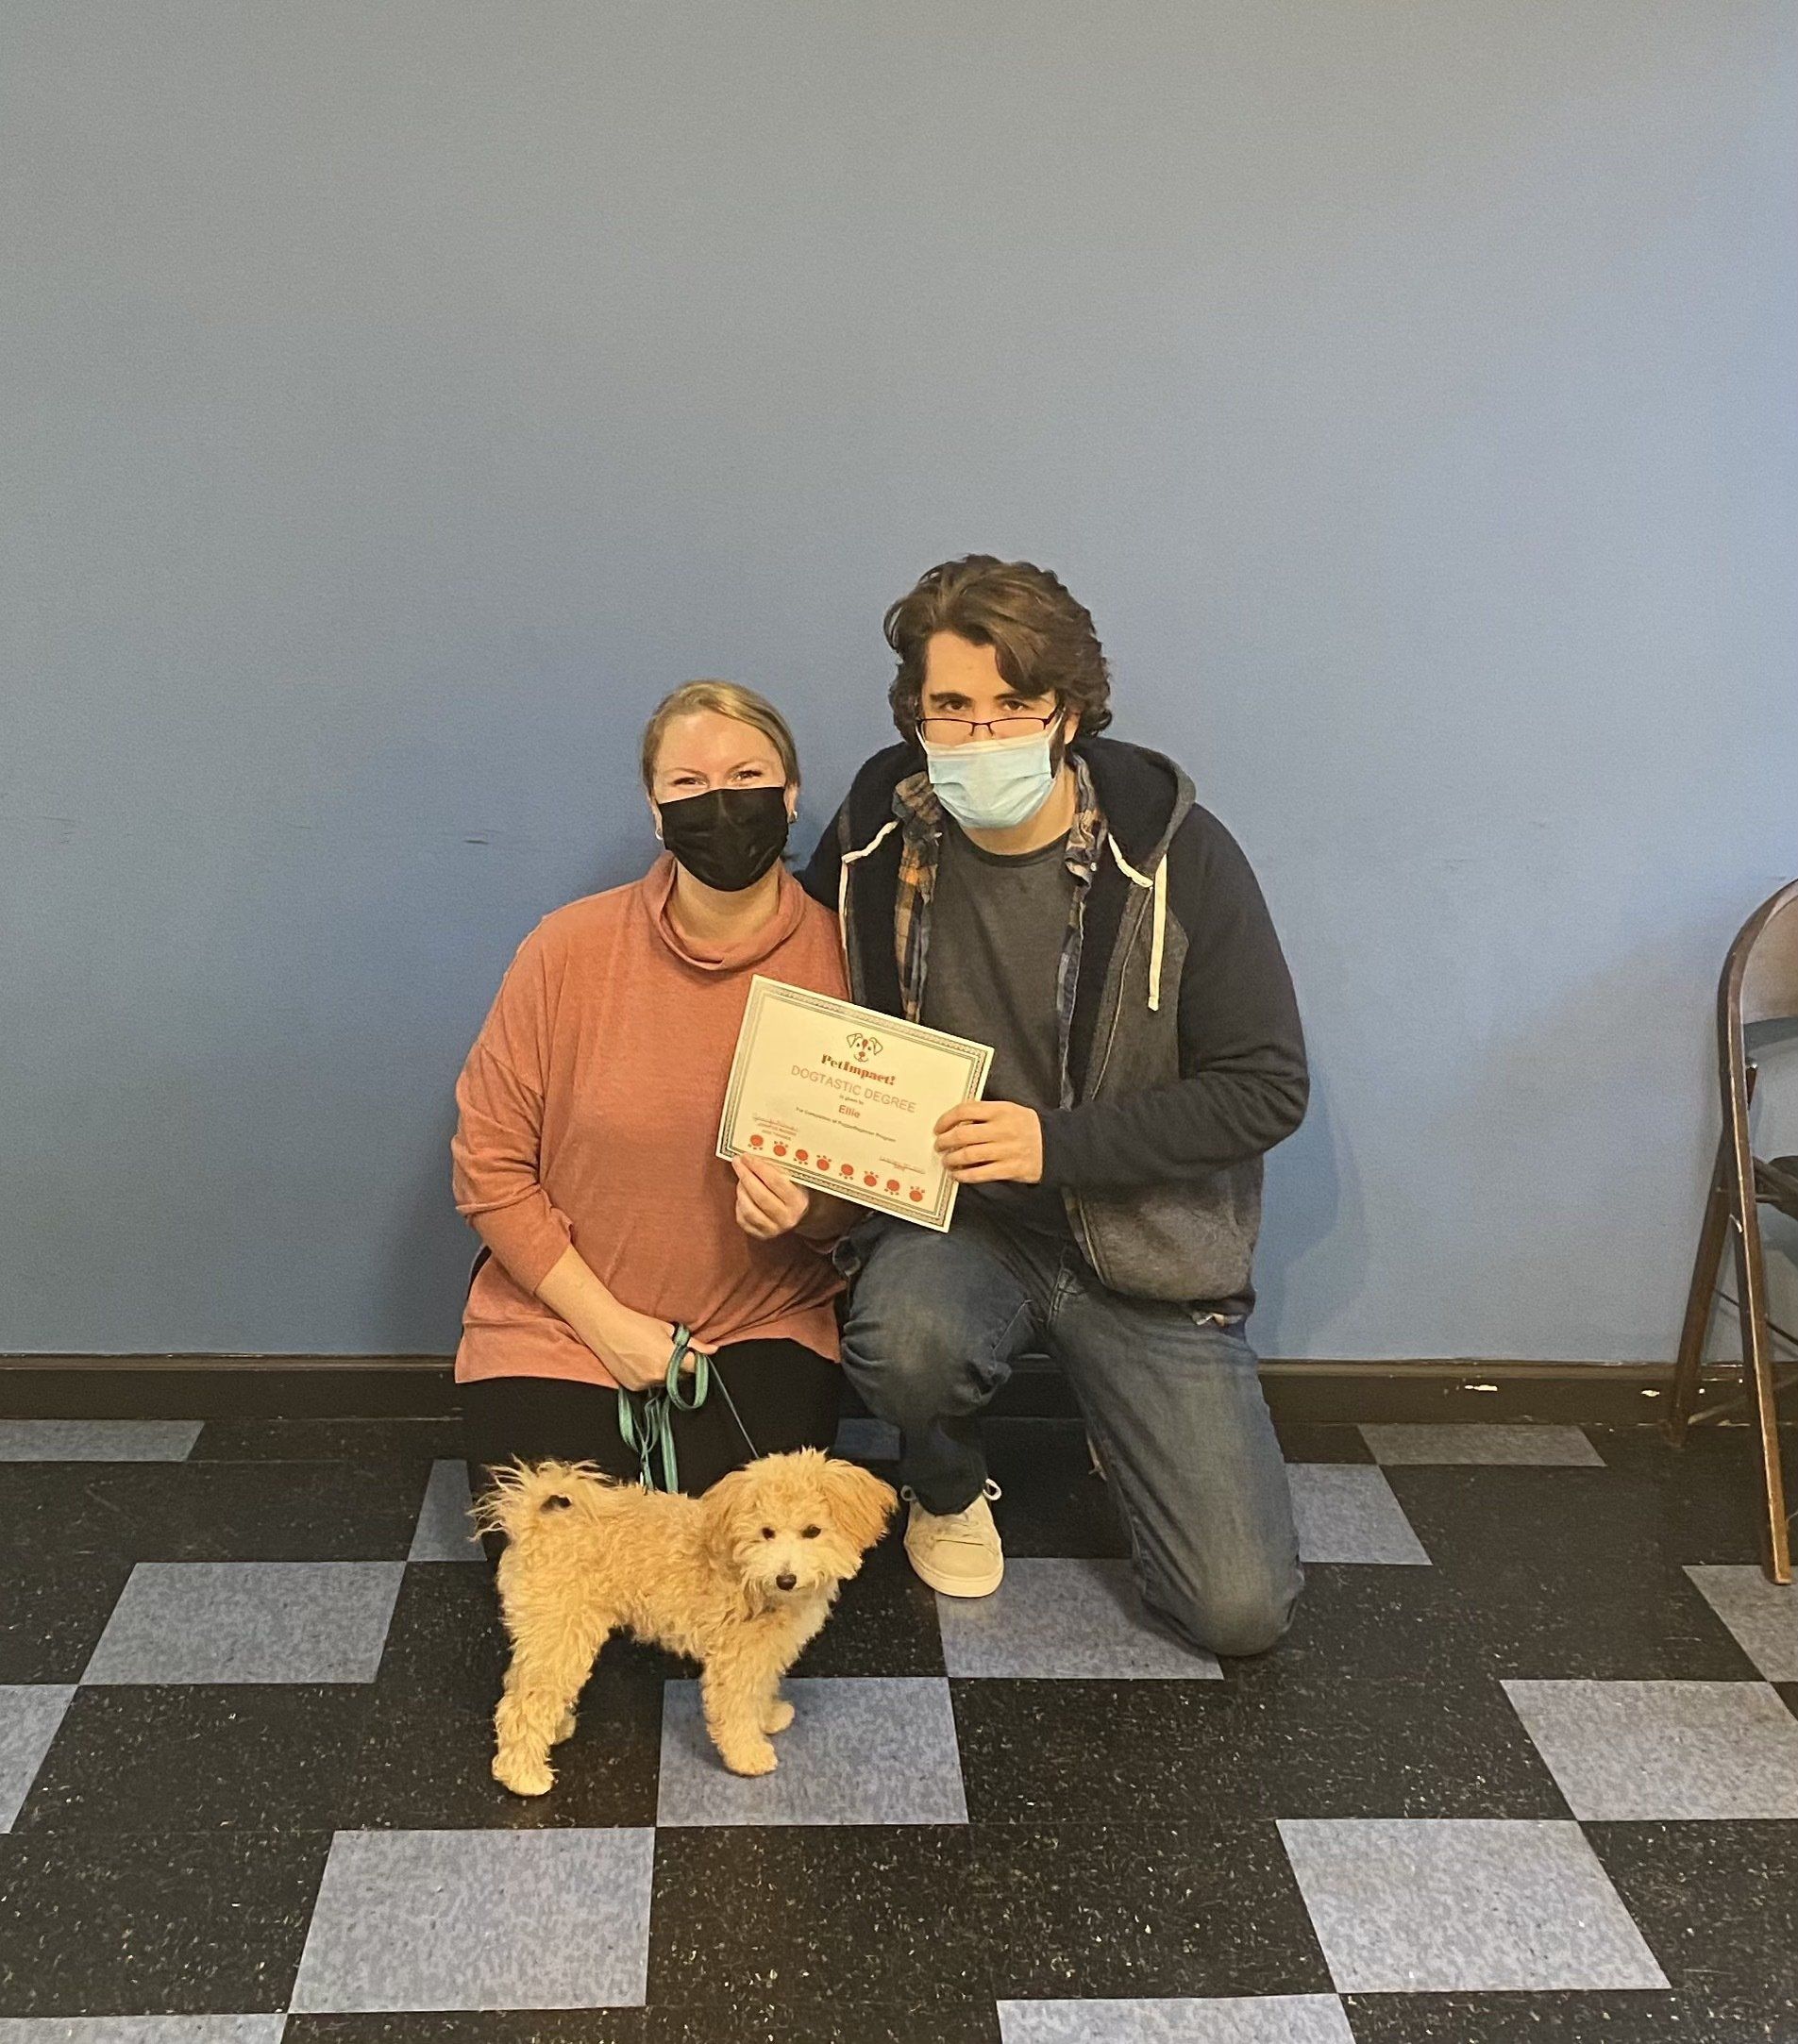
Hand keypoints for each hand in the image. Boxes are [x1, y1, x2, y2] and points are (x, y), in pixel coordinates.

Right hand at [593, 1305, 711, 1392]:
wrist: (605, 1328)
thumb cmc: (637, 1324)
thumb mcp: (668, 1330)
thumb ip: (693, 1344)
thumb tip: (713, 1351)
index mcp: (668, 1359)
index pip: (695, 1368)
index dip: (697, 1361)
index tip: (694, 1356)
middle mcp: (657, 1376)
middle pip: (680, 1377)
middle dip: (681, 1367)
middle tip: (670, 1351)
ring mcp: (644, 1384)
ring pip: (665, 1382)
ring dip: (665, 1373)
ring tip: (652, 1355)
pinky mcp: (633, 1388)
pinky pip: (650, 1385)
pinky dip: (650, 1377)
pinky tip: (641, 1362)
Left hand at [732, 1154, 811, 1239]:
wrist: (801, 1216)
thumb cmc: (795, 1192)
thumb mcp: (794, 1179)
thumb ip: (777, 1169)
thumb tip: (754, 1156)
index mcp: (798, 1202)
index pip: (775, 1181)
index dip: (758, 1167)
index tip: (747, 1156)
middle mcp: (787, 1218)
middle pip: (760, 1195)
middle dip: (746, 1176)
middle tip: (737, 1162)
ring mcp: (774, 1229)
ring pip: (749, 1209)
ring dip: (741, 1191)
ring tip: (741, 1179)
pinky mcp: (762, 1235)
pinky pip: (743, 1220)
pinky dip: (739, 1205)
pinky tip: (742, 1195)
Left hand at [934, 1100, 1043, 1183]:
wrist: (1056, 1146)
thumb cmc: (1028, 1127)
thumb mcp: (1011, 1110)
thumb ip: (986, 1111)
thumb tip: (957, 1117)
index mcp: (1001, 1110)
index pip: (966, 1110)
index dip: (947, 1119)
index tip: (939, 1127)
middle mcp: (1003, 1129)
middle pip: (962, 1134)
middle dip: (944, 1141)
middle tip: (939, 1145)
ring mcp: (1007, 1150)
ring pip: (968, 1155)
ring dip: (952, 1159)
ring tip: (947, 1161)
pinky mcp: (1010, 1169)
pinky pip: (981, 1173)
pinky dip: (964, 1175)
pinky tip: (958, 1175)